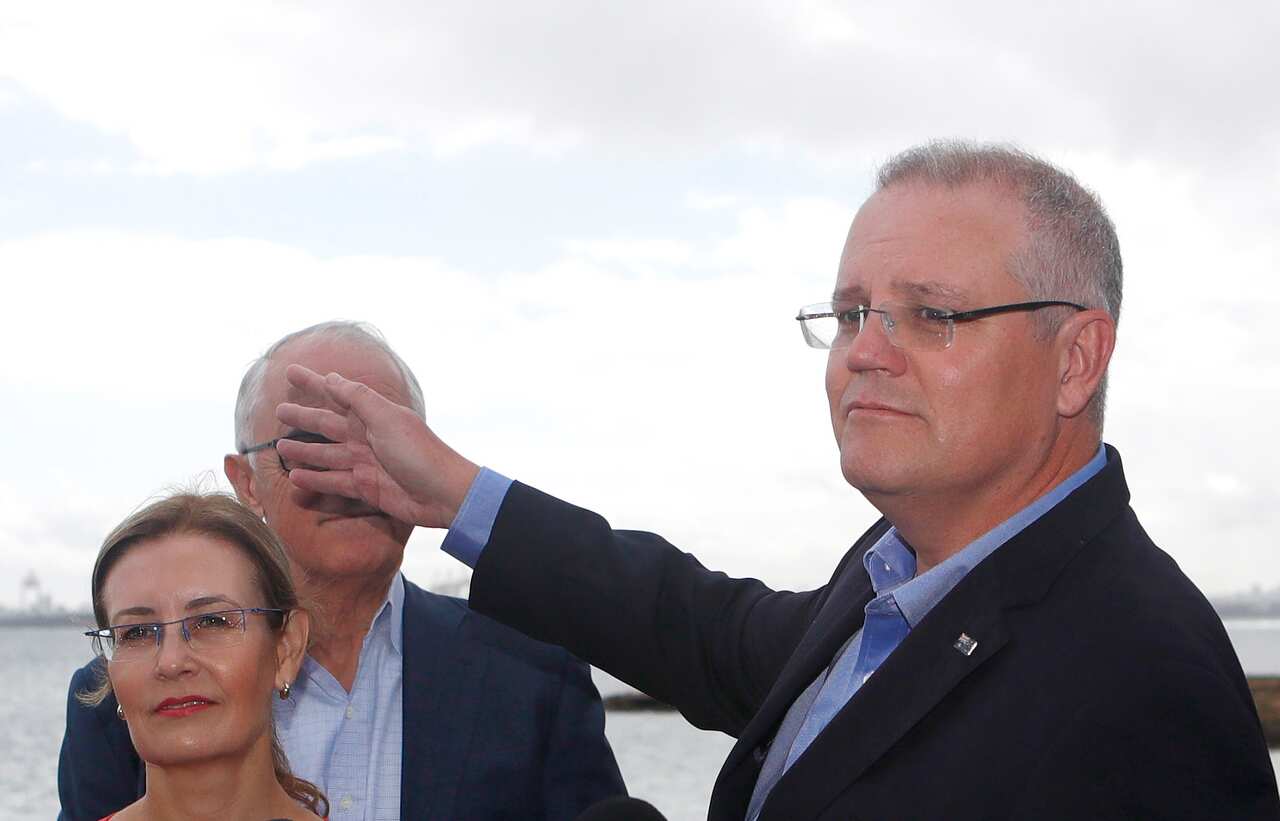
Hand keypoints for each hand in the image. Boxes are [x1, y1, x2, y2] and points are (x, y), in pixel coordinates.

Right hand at [274, 364, 478, 528]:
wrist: (443, 493)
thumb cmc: (418, 451)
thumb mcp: (387, 417)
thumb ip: (358, 398)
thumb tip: (331, 377)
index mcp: (372, 415)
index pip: (336, 393)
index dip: (314, 383)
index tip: (291, 371)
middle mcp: (366, 437)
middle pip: (326, 425)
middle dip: (303, 418)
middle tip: (279, 411)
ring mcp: (365, 463)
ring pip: (326, 454)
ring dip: (304, 451)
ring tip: (280, 448)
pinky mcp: (366, 487)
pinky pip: (334, 482)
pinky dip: (315, 480)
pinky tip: (295, 478)